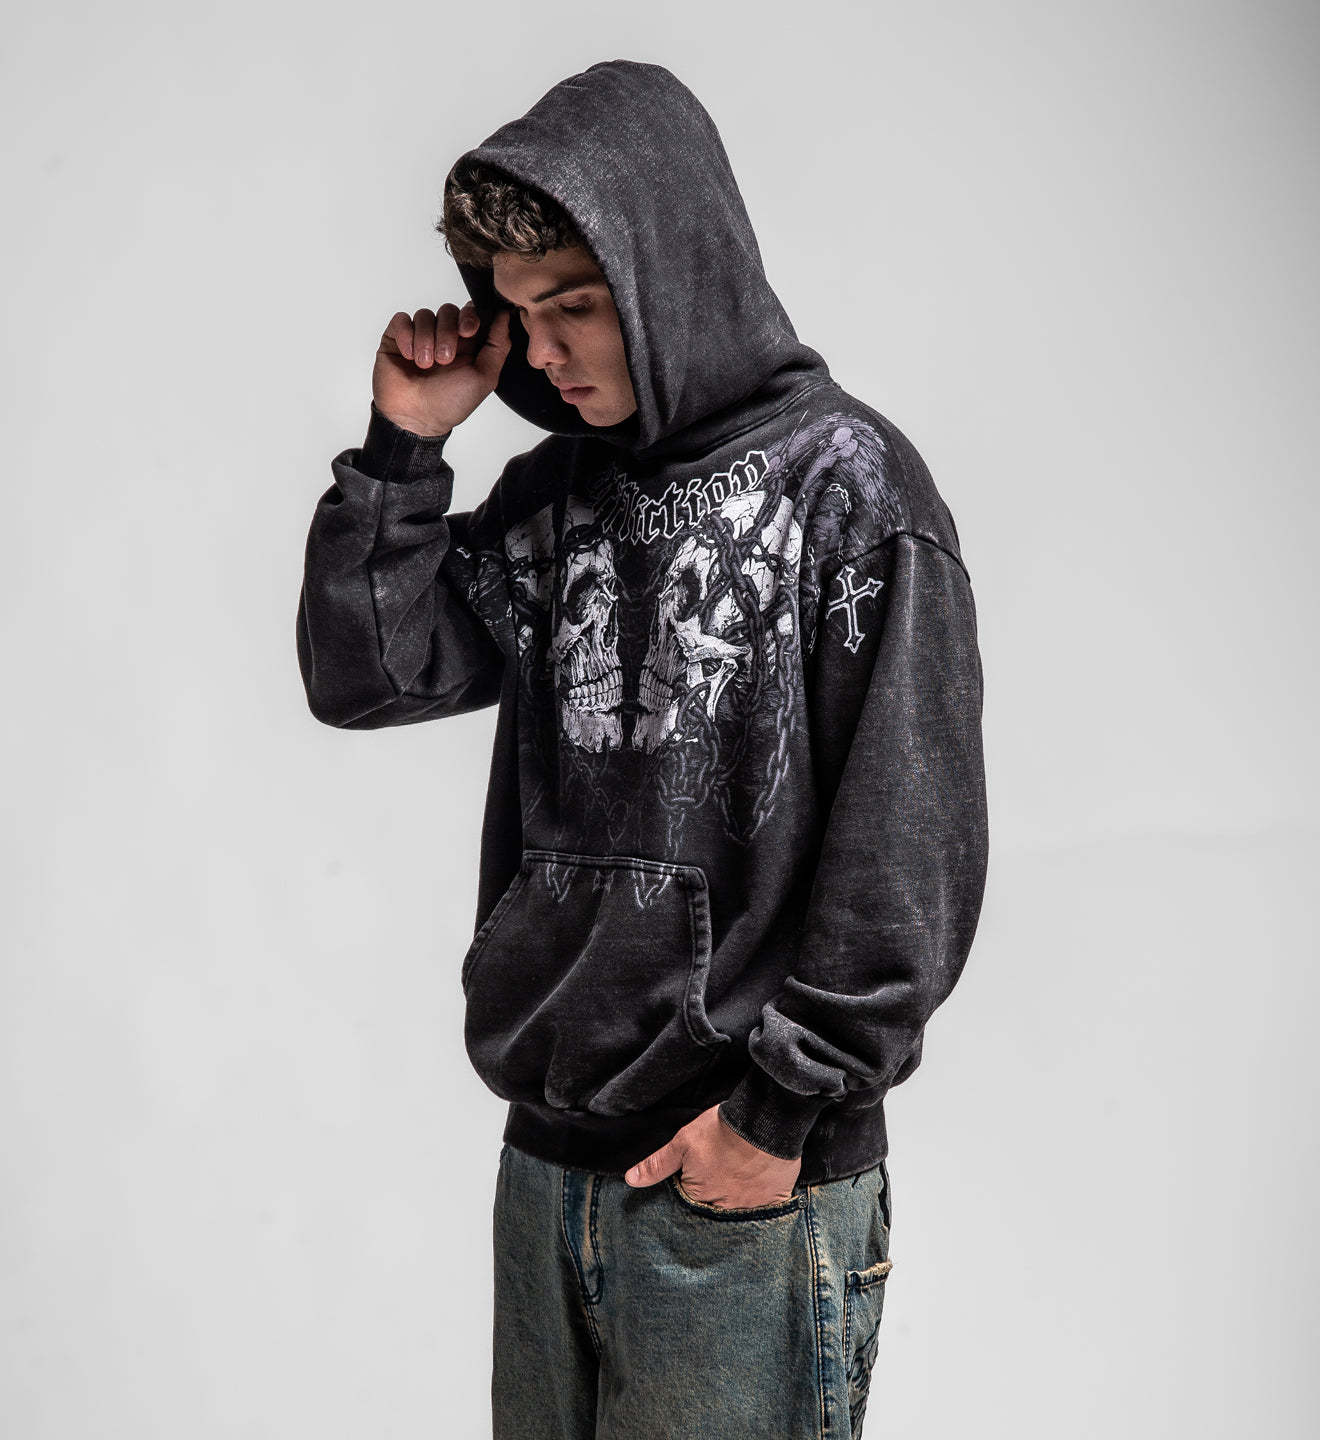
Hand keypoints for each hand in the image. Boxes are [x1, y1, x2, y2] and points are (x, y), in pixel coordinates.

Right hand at [372, 302, 512, 436]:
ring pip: (425, 315)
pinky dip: (407, 337)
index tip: (468, 331)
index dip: (470, 315)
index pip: (470, 312)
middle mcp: (443, 337)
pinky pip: (402, 320)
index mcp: (466, 344)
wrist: (415, 417)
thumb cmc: (449, 403)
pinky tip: (408, 357)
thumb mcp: (484, 377)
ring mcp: (419, 336)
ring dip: (426, 340)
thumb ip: (498, 345)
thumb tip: (505, 315)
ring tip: (425, 366)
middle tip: (445, 359)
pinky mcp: (396, 337)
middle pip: (448, 310)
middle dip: (448, 333)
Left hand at [624, 1104, 801, 1208]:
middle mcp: (724, 1210)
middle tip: (721, 1175)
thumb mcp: (684, 1142)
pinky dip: (762, 1202)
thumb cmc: (721, 1131)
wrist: (763, 1122)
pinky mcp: (774, 1202)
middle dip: (713, 1199)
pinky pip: (766, 1212)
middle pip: (714, 1211)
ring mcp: (750, 1208)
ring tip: (739, 1180)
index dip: (691, 1188)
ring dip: (737, 1201)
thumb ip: (658, 1164)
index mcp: (699, 1196)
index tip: (699, 1174)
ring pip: (739, 1212)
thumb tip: (631, 1180)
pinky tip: (760, 1187)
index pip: (689, 1203)